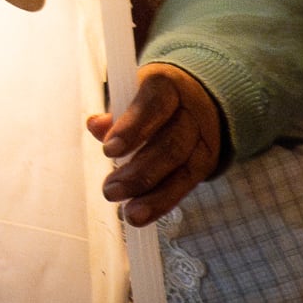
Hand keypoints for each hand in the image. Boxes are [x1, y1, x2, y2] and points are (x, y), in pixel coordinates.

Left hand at [86, 62, 221, 224]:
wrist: (200, 98)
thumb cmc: (155, 98)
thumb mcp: (135, 94)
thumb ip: (115, 113)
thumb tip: (95, 126)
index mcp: (170, 87)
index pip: (154, 104)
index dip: (132, 127)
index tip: (109, 150)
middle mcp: (192, 113)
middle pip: (171, 144)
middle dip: (140, 172)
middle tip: (110, 191)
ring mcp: (203, 139)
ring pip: (183, 169)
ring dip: (153, 195)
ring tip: (129, 214)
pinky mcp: (206, 162)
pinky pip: (186, 185)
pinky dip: (163, 202)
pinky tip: (142, 216)